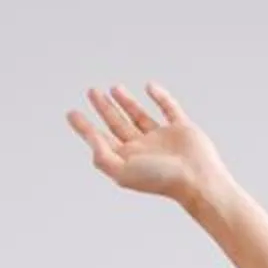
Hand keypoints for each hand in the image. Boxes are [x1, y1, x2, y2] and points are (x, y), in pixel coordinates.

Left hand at [66, 83, 230, 207]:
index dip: (84, 127)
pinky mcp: (181, 130)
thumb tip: (90, 136)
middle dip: (104, 108)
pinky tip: (149, 87)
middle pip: (117, 124)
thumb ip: (102, 155)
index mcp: (127, 159)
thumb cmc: (160, 179)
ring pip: (139, 116)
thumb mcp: (122, 170)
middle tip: (92, 92)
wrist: (196, 180)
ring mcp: (162, 138)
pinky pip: (169, 109)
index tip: (71, 113)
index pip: (101, 139)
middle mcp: (142, 149)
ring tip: (113, 88)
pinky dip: (160, 97)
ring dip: (126, 102)